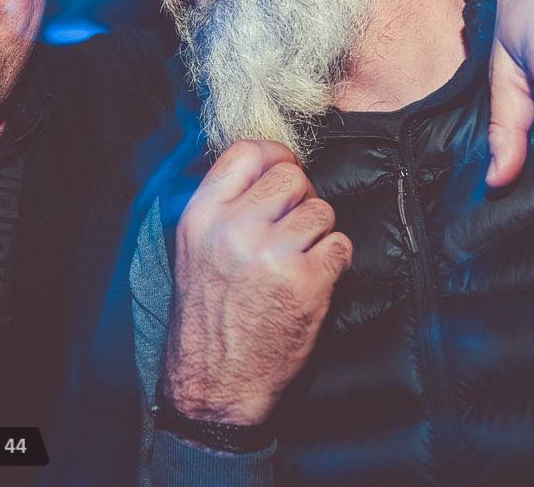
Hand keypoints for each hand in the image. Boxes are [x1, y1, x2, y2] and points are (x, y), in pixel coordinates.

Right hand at [162, 140, 352, 425]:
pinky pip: (340, 245)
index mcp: (201, 216)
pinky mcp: (306, 283)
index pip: (247, 151)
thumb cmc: (208, 314)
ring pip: (321, 210)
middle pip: (292, 176)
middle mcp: (234, 229)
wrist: (216, 381)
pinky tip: (315, 277)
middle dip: (302, 197)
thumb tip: (266, 165)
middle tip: (294, 224)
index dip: (275, 155)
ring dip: (319, 232)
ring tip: (300, 257)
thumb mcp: (193, 249)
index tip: (283, 171)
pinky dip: (335, 260)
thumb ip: (223, 205)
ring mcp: (271, 255)